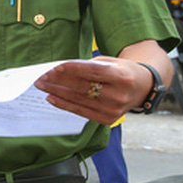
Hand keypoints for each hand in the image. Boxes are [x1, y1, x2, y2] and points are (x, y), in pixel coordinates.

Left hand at [34, 58, 152, 124]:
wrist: (142, 88)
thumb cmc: (122, 71)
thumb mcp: (110, 62)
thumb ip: (88, 66)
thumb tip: (60, 70)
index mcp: (122, 77)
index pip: (91, 72)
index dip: (70, 70)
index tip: (52, 68)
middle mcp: (119, 95)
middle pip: (82, 87)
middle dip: (58, 82)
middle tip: (40, 78)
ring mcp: (114, 110)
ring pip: (78, 100)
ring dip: (56, 93)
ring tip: (42, 86)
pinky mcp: (108, 119)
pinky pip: (81, 112)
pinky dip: (64, 105)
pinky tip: (52, 98)